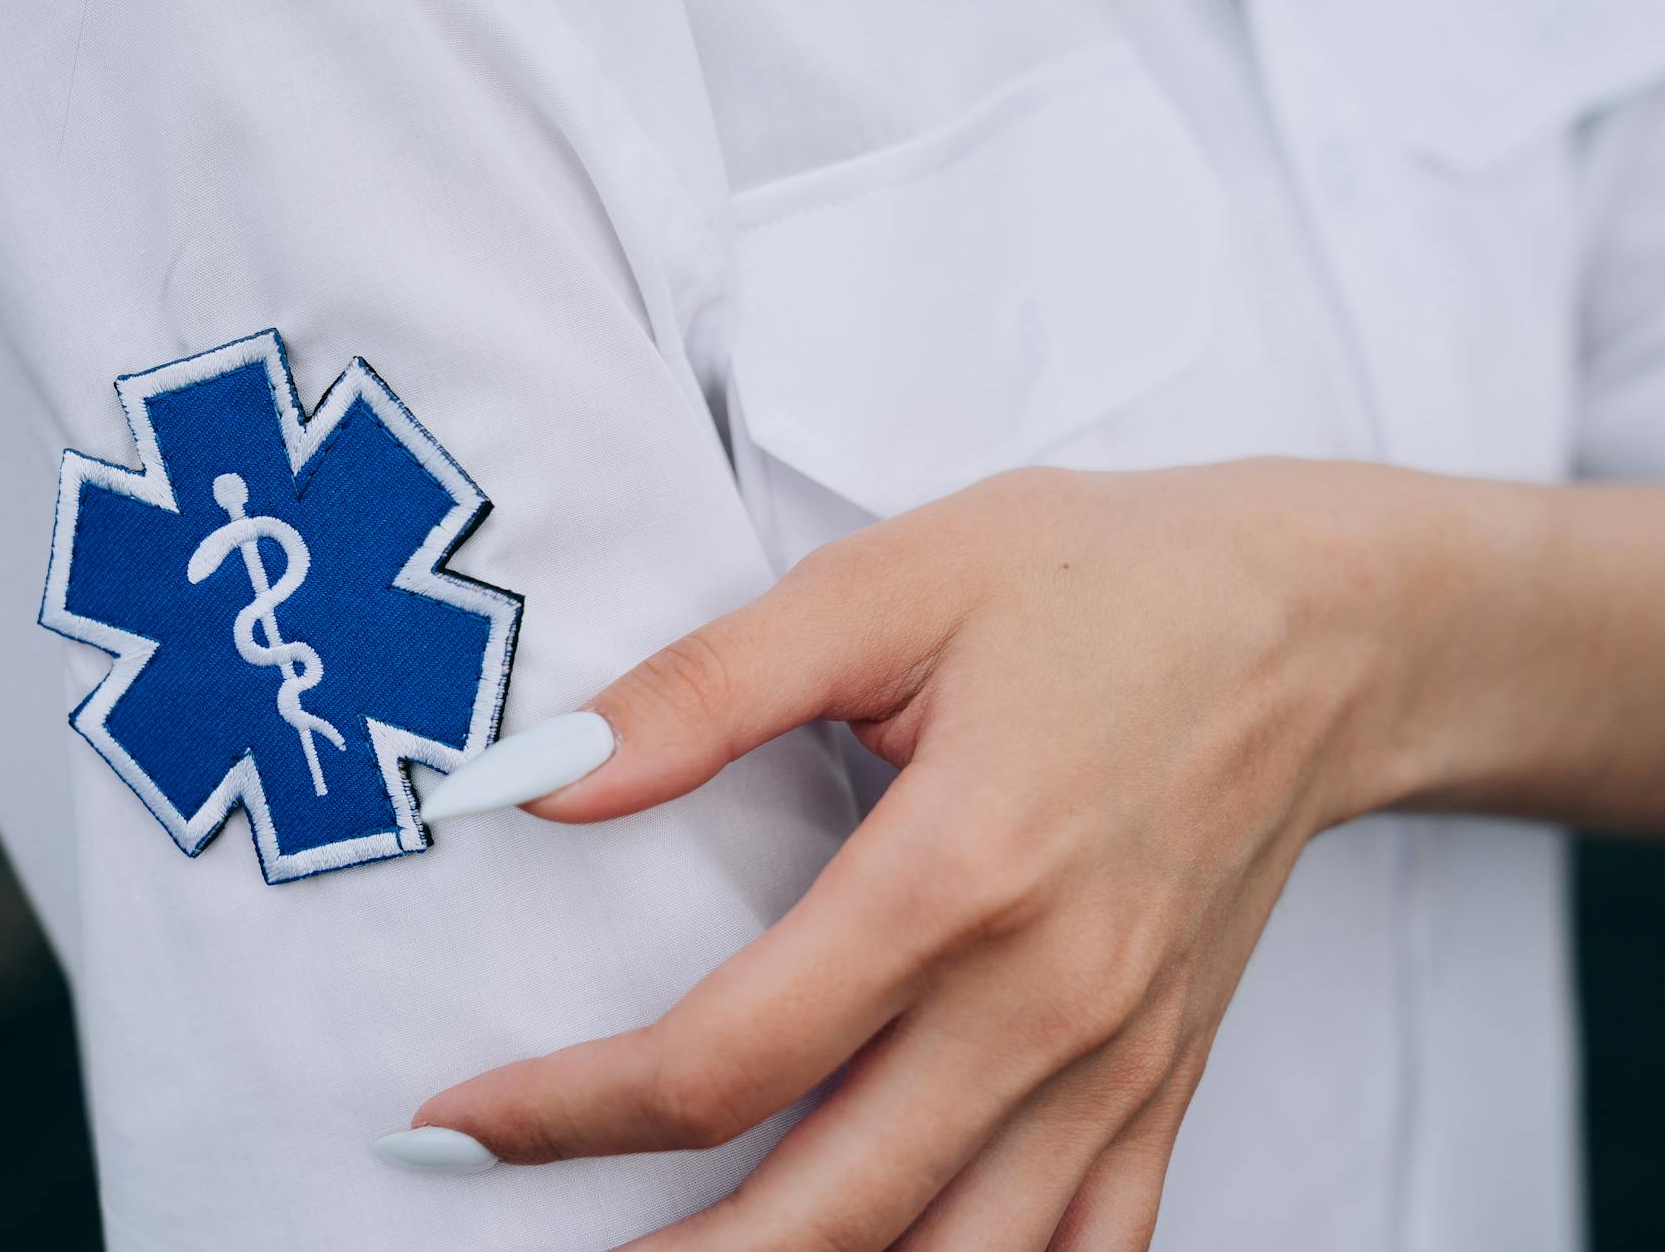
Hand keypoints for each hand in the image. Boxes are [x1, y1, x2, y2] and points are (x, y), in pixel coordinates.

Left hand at [391, 460, 1430, 1248]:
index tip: (455, 1126)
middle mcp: (1043, 1006)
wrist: (1317, 630)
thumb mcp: (889, 587)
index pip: (722, 1060)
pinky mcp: (1164, 1085)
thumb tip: (537, 776)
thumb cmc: (1100, 585)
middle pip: (823, 1215)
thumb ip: (702, 692)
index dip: (564, 1115)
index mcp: (958, 874)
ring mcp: (1116, 1067)